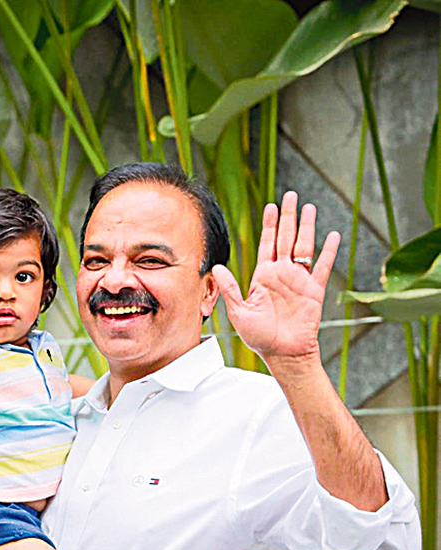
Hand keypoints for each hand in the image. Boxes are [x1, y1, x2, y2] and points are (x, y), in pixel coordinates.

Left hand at [213, 191, 339, 361]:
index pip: (267, 244)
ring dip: (307, 227)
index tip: (271, 206)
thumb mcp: (239, 312)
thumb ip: (230, 289)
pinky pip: (323, 267)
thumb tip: (216, 268)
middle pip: (286, 238)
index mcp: (263, 277)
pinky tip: (333, 236)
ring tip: (309, 207)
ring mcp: (299, 281)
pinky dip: (329, 252)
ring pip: (304, 247)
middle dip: (288, 217)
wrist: (282, 354)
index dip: (269, 225)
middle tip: (291, 196)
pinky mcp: (314, 291)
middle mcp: (282, 275)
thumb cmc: (259, 337)